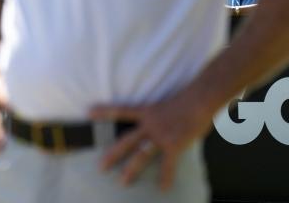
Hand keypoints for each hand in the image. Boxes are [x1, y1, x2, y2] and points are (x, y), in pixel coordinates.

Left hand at [90, 89, 214, 190]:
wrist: (200, 99)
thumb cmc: (187, 98)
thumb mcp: (166, 102)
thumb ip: (160, 114)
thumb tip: (162, 120)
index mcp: (146, 110)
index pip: (121, 110)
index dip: (104, 111)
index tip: (88, 112)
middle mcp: (150, 124)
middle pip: (126, 140)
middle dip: (113, 154)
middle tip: (101, 167)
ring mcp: (161, 135)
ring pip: (141, 155)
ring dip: (132, 170)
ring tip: (123, 182)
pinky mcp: (174, 145)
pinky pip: (168, 165)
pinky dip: (166, 178)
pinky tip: (162, 189)